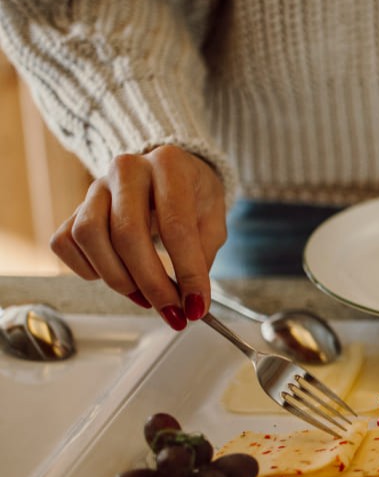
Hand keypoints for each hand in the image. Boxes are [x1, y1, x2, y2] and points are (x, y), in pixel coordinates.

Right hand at [50, 145, 226, 329]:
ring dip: (118, 278)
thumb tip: (191, 301)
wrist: (168, 171)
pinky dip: (88, 269)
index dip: (187, 273)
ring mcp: (95, 186)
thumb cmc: (193, 195)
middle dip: (152, 283)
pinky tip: (116, 275)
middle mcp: (127, 169)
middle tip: (171, 311)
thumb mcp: (213, 219)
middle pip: (127, 233)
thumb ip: (203, 255)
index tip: (196, 307)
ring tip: (145, 295)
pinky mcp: (75, 207)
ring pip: (89, 237)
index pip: (176, 226)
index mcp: (169, 165)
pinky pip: (66, 243)